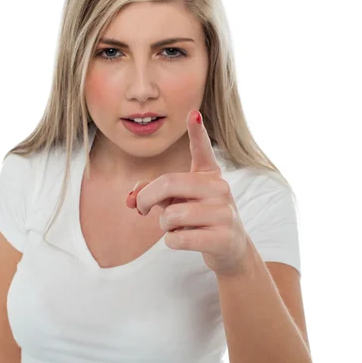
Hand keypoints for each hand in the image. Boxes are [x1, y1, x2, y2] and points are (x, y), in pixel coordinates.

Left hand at [126, 109, 249, 277]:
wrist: (230, 249)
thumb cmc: (199, 219)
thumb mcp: (178, 201)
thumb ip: (154, 194)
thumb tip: (131, 198)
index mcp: (210, 175)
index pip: (202, 151)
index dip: (197, 132)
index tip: (192, 113)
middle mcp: (220, 189)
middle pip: (169, 183)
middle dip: (146, 198)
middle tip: (140, 208)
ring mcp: (224, 213)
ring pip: (171, 215)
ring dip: (164, 225)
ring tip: (177, 227)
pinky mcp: (222, 237)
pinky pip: (178, 238)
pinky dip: (172, 241)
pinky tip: (183, 239)